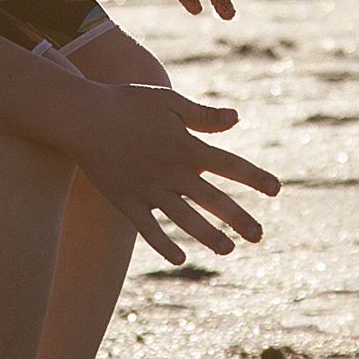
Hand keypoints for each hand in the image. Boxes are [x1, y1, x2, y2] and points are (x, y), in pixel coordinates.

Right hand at [57, 76, 275, 265]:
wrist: (82, 116)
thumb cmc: (126, 103)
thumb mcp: (168, 102)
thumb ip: (203, 116)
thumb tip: (236, 119)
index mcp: (186, 147)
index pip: (230, 165)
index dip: (255, 178)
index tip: (276, 190)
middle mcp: (172, 172)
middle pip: (213, 200)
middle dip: (238, 219)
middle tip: (258, 236)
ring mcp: (149, 190)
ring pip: (185, 219)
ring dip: (208, 236)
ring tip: (227, 249)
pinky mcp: (126, 201)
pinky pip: (148, 229)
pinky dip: (164, 244)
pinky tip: (180, 257)